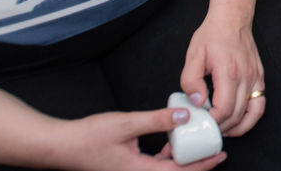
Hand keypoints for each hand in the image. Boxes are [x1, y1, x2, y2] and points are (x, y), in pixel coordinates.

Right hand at [51, 109, 226, 170]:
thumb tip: (185, 116)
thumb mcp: (127, 124)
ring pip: (164, 170)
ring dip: (180, 160)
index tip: (220, 155)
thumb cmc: (88, 137)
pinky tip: (169, 143)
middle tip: (215, 150)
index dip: (203, 165)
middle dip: (196, 163)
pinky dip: (165, 156)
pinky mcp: (126, 168)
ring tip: (195, 144)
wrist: (59, 146)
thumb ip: (157, 121)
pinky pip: (153, 166)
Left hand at [181, 11, 265, 136]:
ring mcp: (255, 78)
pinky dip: (250, 118)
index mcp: (228, 71)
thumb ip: (191, 80)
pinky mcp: (260, 78)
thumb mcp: (193, 54)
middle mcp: (246, 76)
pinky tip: (238, 122)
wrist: (233, 18)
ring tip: (222, 130)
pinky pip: (260, 104)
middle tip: (205, 128)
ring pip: (251, 113)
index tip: (199, 121)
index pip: (223, 109)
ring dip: (237, 127)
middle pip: (236, 114)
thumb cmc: (212, 35)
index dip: (211, 121)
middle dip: (220, 127)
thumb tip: (198, 102)